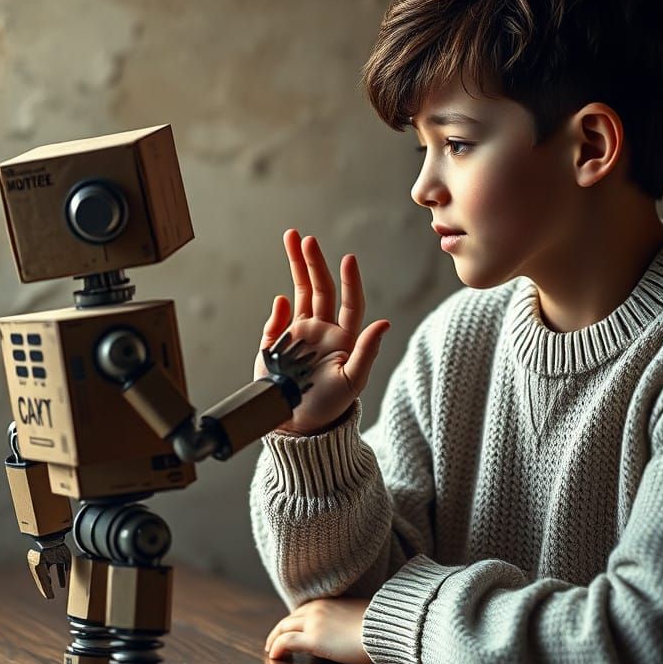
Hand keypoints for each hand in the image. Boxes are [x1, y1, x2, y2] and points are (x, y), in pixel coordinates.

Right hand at [254, 229, 389, 435]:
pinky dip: (279, 308)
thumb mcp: (352, 382)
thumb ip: (367, 352)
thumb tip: (385, 323)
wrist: (296, 424)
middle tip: (305, 239)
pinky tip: (281, 299)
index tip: (347, 259)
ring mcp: (300, 334)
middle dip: (313, 262)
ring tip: (291, 239)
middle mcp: (323, 331)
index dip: (350, 281)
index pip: (349, 302)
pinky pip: (278, 320)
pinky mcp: (277, 343)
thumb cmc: (329, 407)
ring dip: (296, 268)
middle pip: (321, 289)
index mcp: (344, 338)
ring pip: (300, 293)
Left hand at [264, 598, 373, 663]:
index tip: (292, 630)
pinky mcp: (314, 639)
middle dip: (280, 629)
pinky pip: (286, 642)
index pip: (305, 609)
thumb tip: (347, 630)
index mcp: (330, 602)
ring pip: (284, 627)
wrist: (386, 630)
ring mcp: (314, 623)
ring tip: (271, 650)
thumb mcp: (361, 616)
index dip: (295, 621)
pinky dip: (276, 647)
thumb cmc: (380, 627)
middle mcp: (319, 608)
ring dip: (274, 638)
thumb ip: (347, 619)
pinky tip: (274, 657)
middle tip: (274, 641)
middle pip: (290, 618)